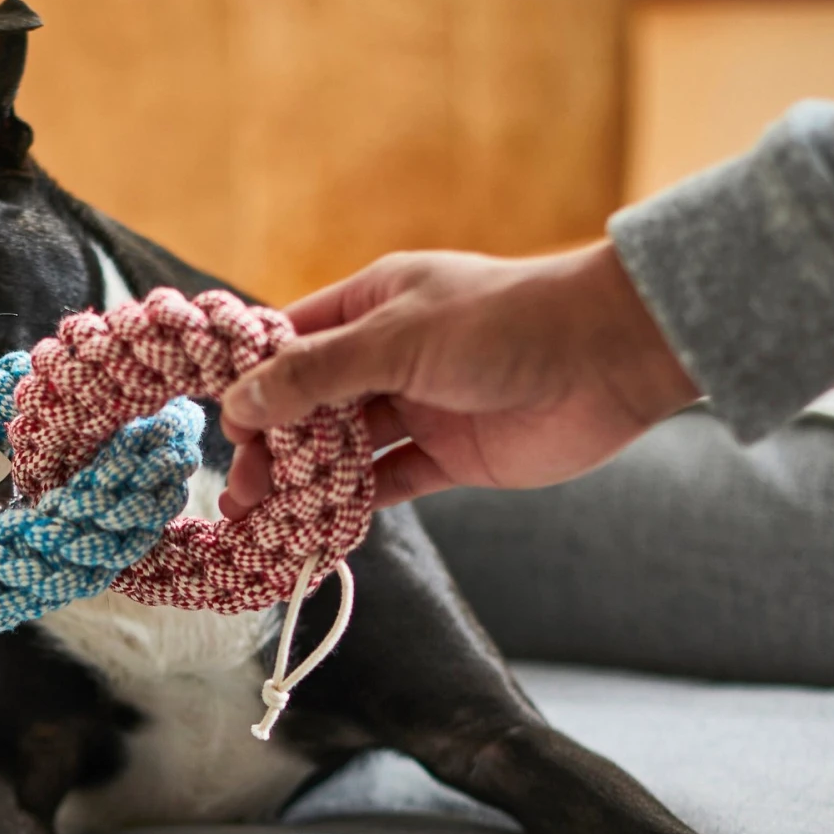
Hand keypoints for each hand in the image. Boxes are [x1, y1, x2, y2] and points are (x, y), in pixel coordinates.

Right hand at [219, 241, 698, 515]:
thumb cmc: (505, 323)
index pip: (291, 345)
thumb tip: (240, 401)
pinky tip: (322, 526)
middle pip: (310, 405)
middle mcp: (389, 357)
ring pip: (343, 449)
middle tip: (239, 490)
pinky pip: (388, 483)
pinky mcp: (448, 457)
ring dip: (304, 481)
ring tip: (262, 515)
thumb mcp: (397, 340)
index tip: (222, 425)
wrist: (611, 358)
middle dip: (271, 445)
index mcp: (372, 307)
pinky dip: (355, 504)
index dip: (253, 384)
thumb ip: (316, 374)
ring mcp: (418, 408)